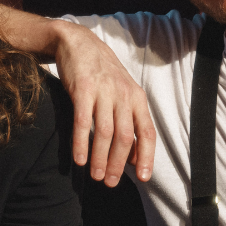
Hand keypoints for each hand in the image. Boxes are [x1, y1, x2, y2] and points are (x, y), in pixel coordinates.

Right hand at [53, 22, 155, 186]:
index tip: (143, 178)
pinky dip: (81, 143)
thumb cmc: (102, 74)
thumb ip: (130, 121)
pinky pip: (83, 122)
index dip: (146, 156)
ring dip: (100, 158)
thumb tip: (136, 157)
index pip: (147, 132)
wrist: (79, 43)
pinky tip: (78, 159)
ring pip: (106, 132)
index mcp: (137, 98)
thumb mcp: (122, 94)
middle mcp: (123, 95)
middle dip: (119, 163)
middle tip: (111, 182)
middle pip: (125, 136)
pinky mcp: (82, 89)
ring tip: (96, 176)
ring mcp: (103, 92)